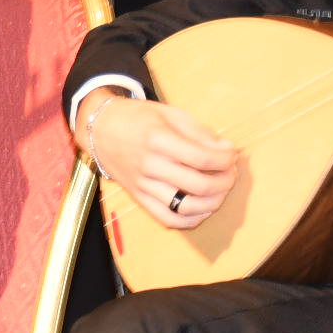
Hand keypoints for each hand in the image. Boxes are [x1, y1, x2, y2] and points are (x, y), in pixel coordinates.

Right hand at [75, 91, 240, 230]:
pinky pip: (168, 218)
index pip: (202, 158)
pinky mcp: (139, 198)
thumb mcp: (170, 114)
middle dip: (225, 181)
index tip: (232, 155)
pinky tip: (202, 208)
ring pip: (186, 207)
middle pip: (199, 185)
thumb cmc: (138, 118)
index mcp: (158, 139)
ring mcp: (143, 185)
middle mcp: (150, 165)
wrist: (100, 129)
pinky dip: (191, 219)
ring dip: (212, 202)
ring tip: (220, 191)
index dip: (225, 159)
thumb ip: (200, 132)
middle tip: (231, 172)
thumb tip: (227, 149)